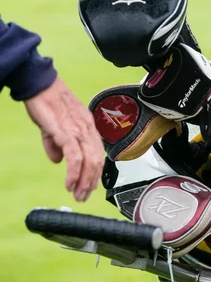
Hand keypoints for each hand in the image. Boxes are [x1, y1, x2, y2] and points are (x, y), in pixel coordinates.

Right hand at [24, 77, 104, 201]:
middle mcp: (87, 129)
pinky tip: (69, 183)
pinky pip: (75, 157)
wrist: (41, 85)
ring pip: (90, 161)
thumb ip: (56, 144)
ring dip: (84, 182)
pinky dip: (74, 174)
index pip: (99, 154)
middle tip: (83, 196)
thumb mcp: (54, 126)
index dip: (96, 173)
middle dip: (91, 183)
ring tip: (77, 194)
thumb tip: (58, 160)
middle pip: (97, 161)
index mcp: (87, 127)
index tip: (90, 186)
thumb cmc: (47, 101)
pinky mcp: (66, 132)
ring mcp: (78, 130)